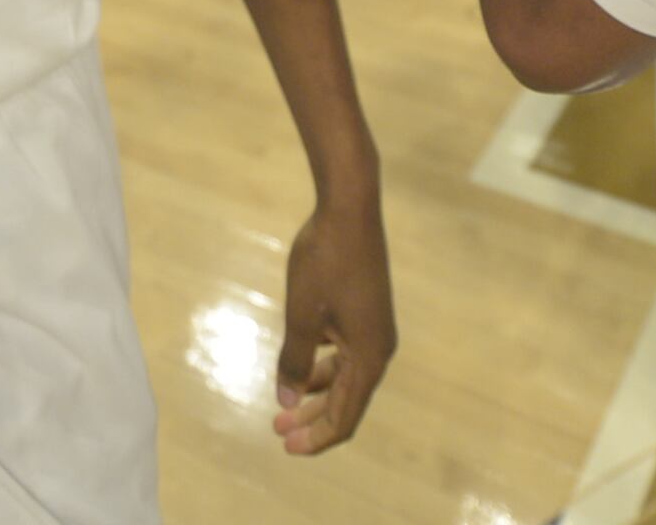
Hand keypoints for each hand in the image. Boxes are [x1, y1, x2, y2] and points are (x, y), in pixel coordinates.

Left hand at [271, 193, 395, 455]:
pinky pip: (346, 355)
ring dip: (315, 392)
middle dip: (312, 420)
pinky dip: (323, 367)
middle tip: (277, 431)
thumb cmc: (324, 262)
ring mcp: (375, 331)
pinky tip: (301, 366)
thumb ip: (295, 362)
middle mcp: (378, 350)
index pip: (345, 417)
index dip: (316, 438)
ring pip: (345, 378)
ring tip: (285, 404)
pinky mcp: (367, 314)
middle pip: (346, 402)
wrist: (350, 209)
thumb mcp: (302, 315)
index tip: (285, 447)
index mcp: (369, 358)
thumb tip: (288, 402)